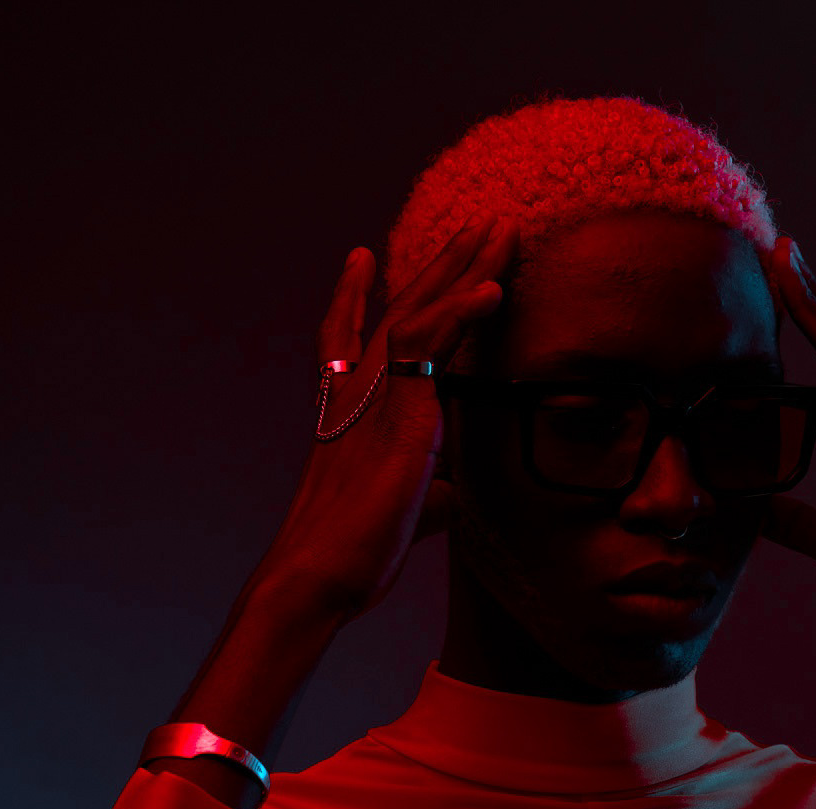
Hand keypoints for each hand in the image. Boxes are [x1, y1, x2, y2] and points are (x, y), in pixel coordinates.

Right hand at [252, 215, 517, 625]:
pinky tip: (491, 288)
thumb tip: (448, 498)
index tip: (359, 257)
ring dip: (462, 269)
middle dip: (439, 267)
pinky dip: (462, 314)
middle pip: (400, 312)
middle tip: (474, 225)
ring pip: (420, 314)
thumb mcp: (398, 518)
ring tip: (497, 229)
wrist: (318, 576)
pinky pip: (430, 348)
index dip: (352, 298)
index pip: (347, 343)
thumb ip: (426, 495)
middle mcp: (354, 395)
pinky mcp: (399, 416)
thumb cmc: (349, 558)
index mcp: (347, 415)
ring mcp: (373, 399)